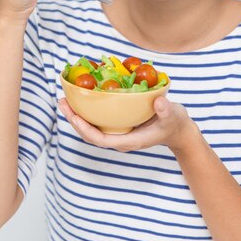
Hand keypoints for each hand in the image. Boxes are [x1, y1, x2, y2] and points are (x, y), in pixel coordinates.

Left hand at [58, 95, 198, 153]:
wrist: (178, 129)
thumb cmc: (174, 123)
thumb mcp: (173, 115)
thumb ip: (166, 110)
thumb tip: (158, 102)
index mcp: (130, 140)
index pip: (102, 140)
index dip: (87, 130)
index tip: (75, 117)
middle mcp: (120, 139)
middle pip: (91, 135)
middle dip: (75, 120)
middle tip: (63, 102)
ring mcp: (118, 133)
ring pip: (92, 129)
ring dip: (77, 116)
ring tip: (65, 100)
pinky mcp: (119, 126)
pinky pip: (98, 122)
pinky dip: (87, 112)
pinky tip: (82, 99)